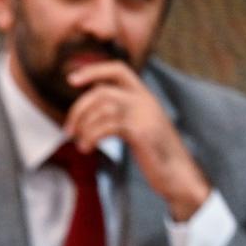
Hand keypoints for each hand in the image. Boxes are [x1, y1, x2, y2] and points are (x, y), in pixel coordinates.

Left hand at [64, 61, 210, 220]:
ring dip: (83, 127)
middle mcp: (145, 101)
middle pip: (101, 91)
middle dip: (78, 109)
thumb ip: (121, 112)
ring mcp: (144, 115)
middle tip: (68, 130)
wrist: (178, 175)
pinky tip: (86, 148)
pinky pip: (106, 126)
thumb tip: (90, 107)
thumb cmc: (155, 154)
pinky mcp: (141, 132)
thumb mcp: (140, 125)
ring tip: (80, 144)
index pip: (118, 70)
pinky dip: (90, 137)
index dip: (93, 71)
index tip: (71, 79)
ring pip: (101, 108)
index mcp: (144, 96)